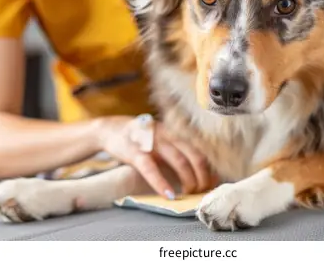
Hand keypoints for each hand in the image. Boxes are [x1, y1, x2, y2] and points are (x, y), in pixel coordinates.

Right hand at [94, 115, 213, 198]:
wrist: (110, 129)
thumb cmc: (141, 138)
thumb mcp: (163, 139)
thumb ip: (179, 150)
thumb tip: (201, 171)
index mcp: (176, 131)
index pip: (201, 149)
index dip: (210, 168)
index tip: (214, 182)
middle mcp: (168, 134)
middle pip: (194, 156)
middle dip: (203, 176)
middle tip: (203, 191)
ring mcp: (152, 142)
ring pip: (178, 161)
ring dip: (188, 180)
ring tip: (191, 193)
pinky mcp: (136, 152)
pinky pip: (151, 169)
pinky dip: (161, 183)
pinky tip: (169, 194)